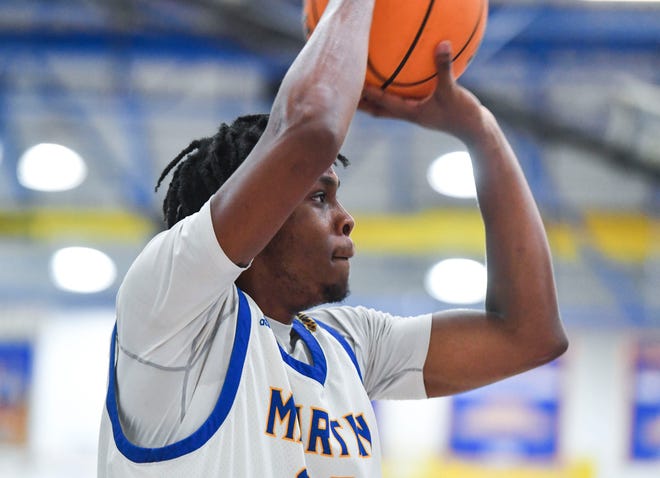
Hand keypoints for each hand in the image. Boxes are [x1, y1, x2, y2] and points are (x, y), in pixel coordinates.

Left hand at [359, 41, 487, 141]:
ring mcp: (415, 114)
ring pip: (388, 107)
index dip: (366, 94)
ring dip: (374, 100)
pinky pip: (404, 100)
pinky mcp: (423, 111)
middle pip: (378, 109)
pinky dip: (394, 93)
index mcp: (410, 113)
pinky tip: (397, 81)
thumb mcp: (452, 90)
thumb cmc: (462, 114)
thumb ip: (445, 68)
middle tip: (344, 94)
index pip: (382, 103)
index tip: (351, 84)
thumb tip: (442, 44)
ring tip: (360, 90)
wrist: (475, 131)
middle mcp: (409, 114)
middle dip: (362, 103)